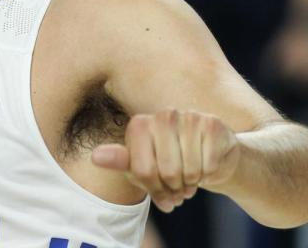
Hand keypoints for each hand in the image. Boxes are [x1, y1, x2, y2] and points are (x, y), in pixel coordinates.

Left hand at [91, 110, 239, 212]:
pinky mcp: (212, 124)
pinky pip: (209, 165)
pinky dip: (209, 174)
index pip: (142, 171)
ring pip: (189, 170)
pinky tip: (206, 167)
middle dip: (174, 188)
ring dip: (192, 183)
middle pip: (167, 172)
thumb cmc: (168, 163)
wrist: (207, 156)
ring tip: (190, 178)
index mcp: (140, 124)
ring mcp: (188, 116)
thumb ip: (120, 161)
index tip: (160, 192)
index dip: (154, 190)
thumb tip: (95, 157)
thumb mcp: (140, 167)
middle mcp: (163, 115)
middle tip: (178, 188)